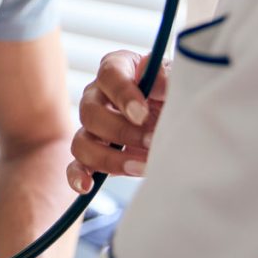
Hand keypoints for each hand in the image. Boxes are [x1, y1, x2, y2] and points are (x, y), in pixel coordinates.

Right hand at [66, 51, 168, 192]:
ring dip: (109, 158)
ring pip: (81, 141)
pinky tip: (88, 187)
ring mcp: (92, 127)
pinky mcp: (94, 154)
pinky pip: (76, 165)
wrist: (182, 120)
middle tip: (151, 142)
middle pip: (90, 112)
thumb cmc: (177, 95)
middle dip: (121, 131)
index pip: (109, 75)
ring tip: (141, 167)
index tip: (142, 114)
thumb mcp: (178, 82)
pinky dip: (78, 176)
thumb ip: (168, 79)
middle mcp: (98, 96)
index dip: (123, 94)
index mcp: (118, 70)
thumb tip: (155, 83)